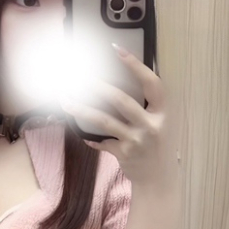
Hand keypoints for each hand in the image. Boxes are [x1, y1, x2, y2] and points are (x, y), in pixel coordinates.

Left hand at [59, 47, 179, 188]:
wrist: (159, 179)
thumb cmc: (157, 145)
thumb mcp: (160, 123)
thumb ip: (146, 107)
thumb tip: (116, 86)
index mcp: (163, 112)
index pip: (151, 83)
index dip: (135, 66)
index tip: (117, 49)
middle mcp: (152, 125)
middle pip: (121, 100)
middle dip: (98, 86)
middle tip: (79, 75)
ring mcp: (137, 140)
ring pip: (105, 121)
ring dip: (82, 109)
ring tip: (65, 100)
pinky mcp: (124, 154)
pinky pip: (102, 142)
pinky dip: (92, 140)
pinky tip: (84, 136)